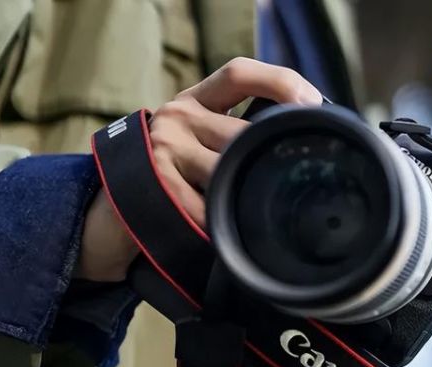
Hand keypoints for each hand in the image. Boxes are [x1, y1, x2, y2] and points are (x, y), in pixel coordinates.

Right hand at [76, 57, 321, 281]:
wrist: (119, 204)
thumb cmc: (174, 170)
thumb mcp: (198, 137)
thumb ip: (233, 129)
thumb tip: (297, 135)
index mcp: (195, 100)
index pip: (239, 73)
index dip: (280, 81)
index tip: (313, 102)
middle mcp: (177, 115)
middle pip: (242, 134)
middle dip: (266, 162)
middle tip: (286, 183)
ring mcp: (166, 147)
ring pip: (228, 170)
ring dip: (242, 195)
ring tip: (248, 211)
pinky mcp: (160, 181)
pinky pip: (208, 206)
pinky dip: (221, 221)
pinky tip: (223, 228)